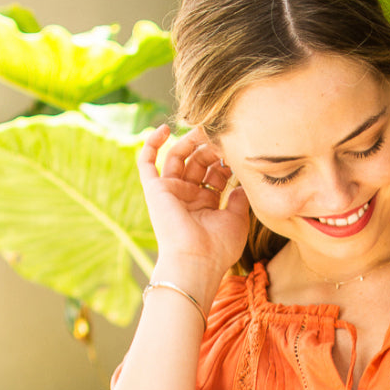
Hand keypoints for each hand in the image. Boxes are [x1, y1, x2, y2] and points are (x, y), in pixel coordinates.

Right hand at [137, 125, 249, 294]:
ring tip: (203, 130)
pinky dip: (152, 144)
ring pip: (177, 157)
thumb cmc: (219, 247)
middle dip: (210, 148)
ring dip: (190, 142)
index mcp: (207, 204)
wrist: (197, 260)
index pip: (215, 174)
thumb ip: (240, 198)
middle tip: (221, 136)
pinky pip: (147, 162)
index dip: (225, 160)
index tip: (237, 150)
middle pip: (198, 163)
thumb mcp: (238, 220)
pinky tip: (164, 129)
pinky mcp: (155, 190)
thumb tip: (242, 182)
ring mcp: (171, 192)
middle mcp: (188, 197)